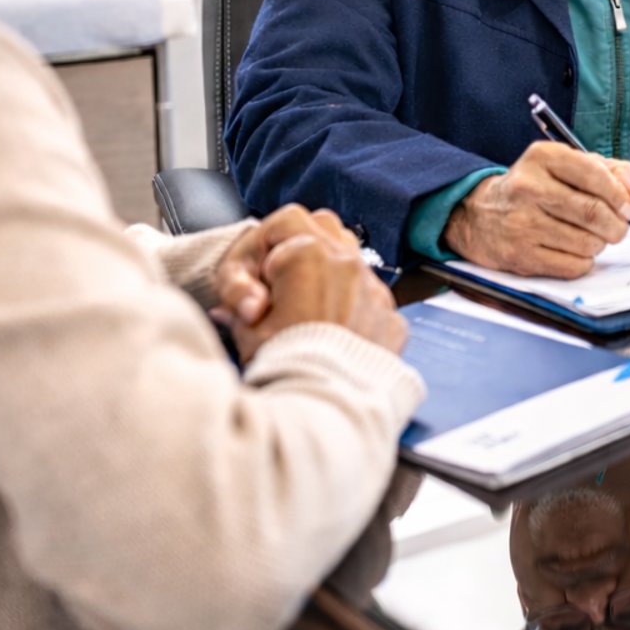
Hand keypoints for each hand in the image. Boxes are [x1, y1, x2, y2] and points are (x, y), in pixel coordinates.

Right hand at [214, 204, 404, 359]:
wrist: (328, 406)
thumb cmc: (287, 367)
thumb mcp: (248, 331)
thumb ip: (240, 305)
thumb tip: (241, 305)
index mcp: (308, 255)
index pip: (281, 223)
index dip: (264, 250)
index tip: (260, 281)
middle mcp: (347, 263)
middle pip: (323, 226)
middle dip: (299, 245)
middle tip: (282, 282)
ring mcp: (372, 288)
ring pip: (351, 255)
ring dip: (329, 269)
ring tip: (307, 303)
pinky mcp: (389, 315)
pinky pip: (370, 295)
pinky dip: (352, 304)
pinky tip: (334, 328)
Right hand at [442, 143, 629, 278]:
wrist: (480, 214)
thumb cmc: (534, 187)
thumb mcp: (567, 165)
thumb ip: (609, 171)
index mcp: (543, 157)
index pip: (594, 175)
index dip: (621, 195)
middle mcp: (529, 188)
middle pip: (594, 213)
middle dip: (618, 224)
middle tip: (619, 227)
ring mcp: (523, 224)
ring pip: (587, 243)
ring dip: (600, 243)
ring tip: (591, 236)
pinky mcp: (521, 256)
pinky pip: (573, 266)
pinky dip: (584, 261)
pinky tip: (575, 250)